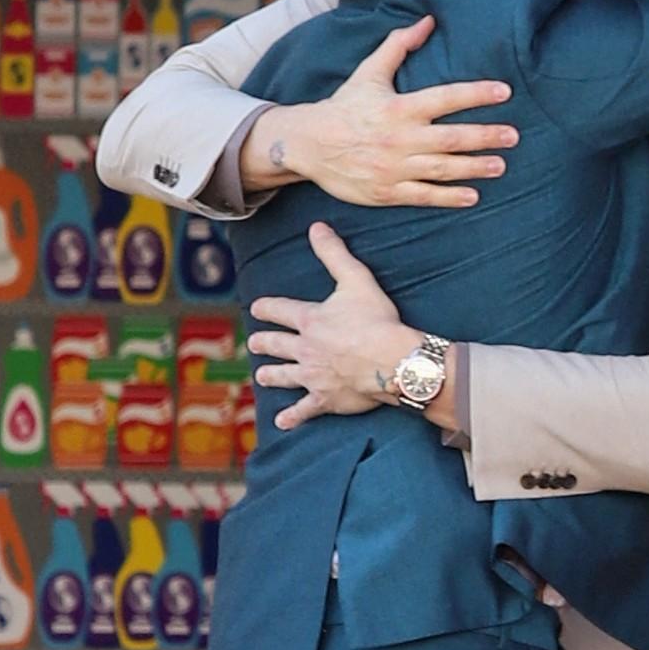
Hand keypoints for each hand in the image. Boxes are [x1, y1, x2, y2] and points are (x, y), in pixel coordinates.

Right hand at [243, 14, 518, 208]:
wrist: (309, 144)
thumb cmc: (345, 106)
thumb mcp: (369, 72)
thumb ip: (399, 45)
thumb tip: (428, 20)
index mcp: (399, 107)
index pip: (446, 97)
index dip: (476, 94)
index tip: (504, 91)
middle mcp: (400, 138)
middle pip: (452, 138)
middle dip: (486, 136)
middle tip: (513, 136)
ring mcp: (395, 167)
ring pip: (443, 169)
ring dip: (475, 168)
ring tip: (501, 166)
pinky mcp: (388, 192)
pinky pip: (424, 195)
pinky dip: (449, 197)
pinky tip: (473, 196)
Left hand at [248, 223, 420, 429]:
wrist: (392, 361)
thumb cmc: (377, 320)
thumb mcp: (356, 279)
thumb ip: (334, 254)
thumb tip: (317, 227)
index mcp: (310, 320)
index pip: (280, 310)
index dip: (267, 308)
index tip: (257, 307)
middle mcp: (305, 349)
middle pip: (277, 345)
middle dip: (264, 342)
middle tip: (255, 342)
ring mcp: (313, 376)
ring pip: (284, 376)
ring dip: (271, 375)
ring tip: (261, 375)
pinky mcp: (326, 398)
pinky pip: (305, 409)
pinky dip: (293, 416)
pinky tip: (282, 422)